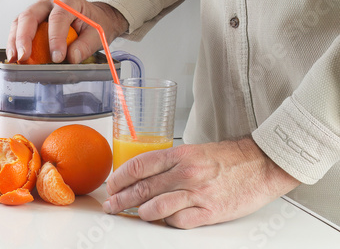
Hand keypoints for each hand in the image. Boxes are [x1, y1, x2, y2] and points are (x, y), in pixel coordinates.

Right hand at [6, 0, 128, 62]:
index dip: (55, 39)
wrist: (94, 17)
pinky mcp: (32, 18)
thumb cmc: (95, 23)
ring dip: (14, 41)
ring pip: (20, 21)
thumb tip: (72, 57)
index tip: (56, 58)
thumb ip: (86, 46)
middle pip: (30, 16)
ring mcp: (39, 8)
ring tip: (14, 59)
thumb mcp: (97, 34)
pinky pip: (19, 28)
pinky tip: (15, 56)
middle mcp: (50, 0)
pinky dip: (15, 43)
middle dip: (24, 38)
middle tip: (24, 57)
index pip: (57, 18)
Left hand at [102, 137, 299, 228]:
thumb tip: (144, 176)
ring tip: (137, 214)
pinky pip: (178, 222)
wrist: (261, 165)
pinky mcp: (209, 212)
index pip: (139, 166)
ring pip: (155, 208)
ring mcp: (197, 194)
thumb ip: (169, 164)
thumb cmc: (228, 158)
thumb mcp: (193, 152)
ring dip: (141, 213)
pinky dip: (167, 222)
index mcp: (179, 156)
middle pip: (142, 189)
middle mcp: (185, 174)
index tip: (112, 185)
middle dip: (121, 200)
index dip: (120, 178)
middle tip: (111, 206)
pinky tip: (164, 219)